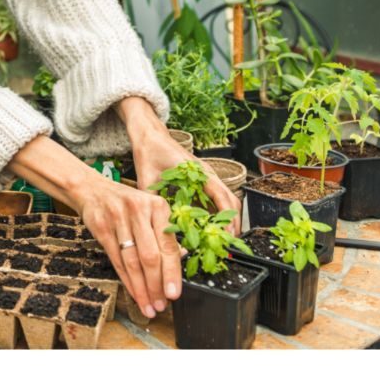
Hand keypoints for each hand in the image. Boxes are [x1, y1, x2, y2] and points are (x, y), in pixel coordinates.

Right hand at [73, 173, 181, 319]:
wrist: (91, 189)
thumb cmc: (126, 203)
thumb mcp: (149, 209)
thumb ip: (164, 232)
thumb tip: (182, 259)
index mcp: (158, 206)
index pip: (168, 246)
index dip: (172, 273)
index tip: (174, 294)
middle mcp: (138, 211)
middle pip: (150, 256)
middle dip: (156, 286)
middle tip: (161, 304)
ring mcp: (118, 219)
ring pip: (132, 262)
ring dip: (141, 288)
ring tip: (148, 305)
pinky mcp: (101, 227)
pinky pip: (116, 260)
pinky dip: (126, 280)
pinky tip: (133, 292)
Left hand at [116, 96, 241, 234]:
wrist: (149, 135)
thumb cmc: (150, 151)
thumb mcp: (147, 177)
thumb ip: (152, 199)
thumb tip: (155, 223)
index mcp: (199, 172)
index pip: (222, 197)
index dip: (227, 217)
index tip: (227, 234)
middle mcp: (208, 175)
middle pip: (231, 202)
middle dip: (231, 224)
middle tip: (226, 245)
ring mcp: (206, 178)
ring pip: (226, 202)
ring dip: (225, 220)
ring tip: (218, 241)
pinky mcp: (201, 182)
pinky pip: (214, 200)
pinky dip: (215, 214)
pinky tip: (206, 229)